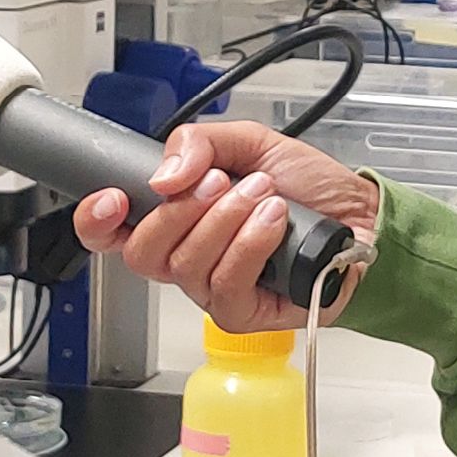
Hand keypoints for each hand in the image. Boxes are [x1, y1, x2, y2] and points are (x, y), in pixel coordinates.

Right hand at [73, 122, 379, 331]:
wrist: (360, 217)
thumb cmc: (306, 186)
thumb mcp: (249, 142)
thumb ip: (198, 143)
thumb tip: (164, 176)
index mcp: (175, 217)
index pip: (110, 232)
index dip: (96, 221)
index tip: (113, 198)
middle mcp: (185, 257)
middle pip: (143, 252)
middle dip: (180, 210)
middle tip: (221, 181)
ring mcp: (211, 289)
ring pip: (187, 265)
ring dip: (226, 220)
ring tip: (264, 195)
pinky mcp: (242, 313)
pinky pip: (226, 284)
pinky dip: (250, 244)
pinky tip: (273, 222)